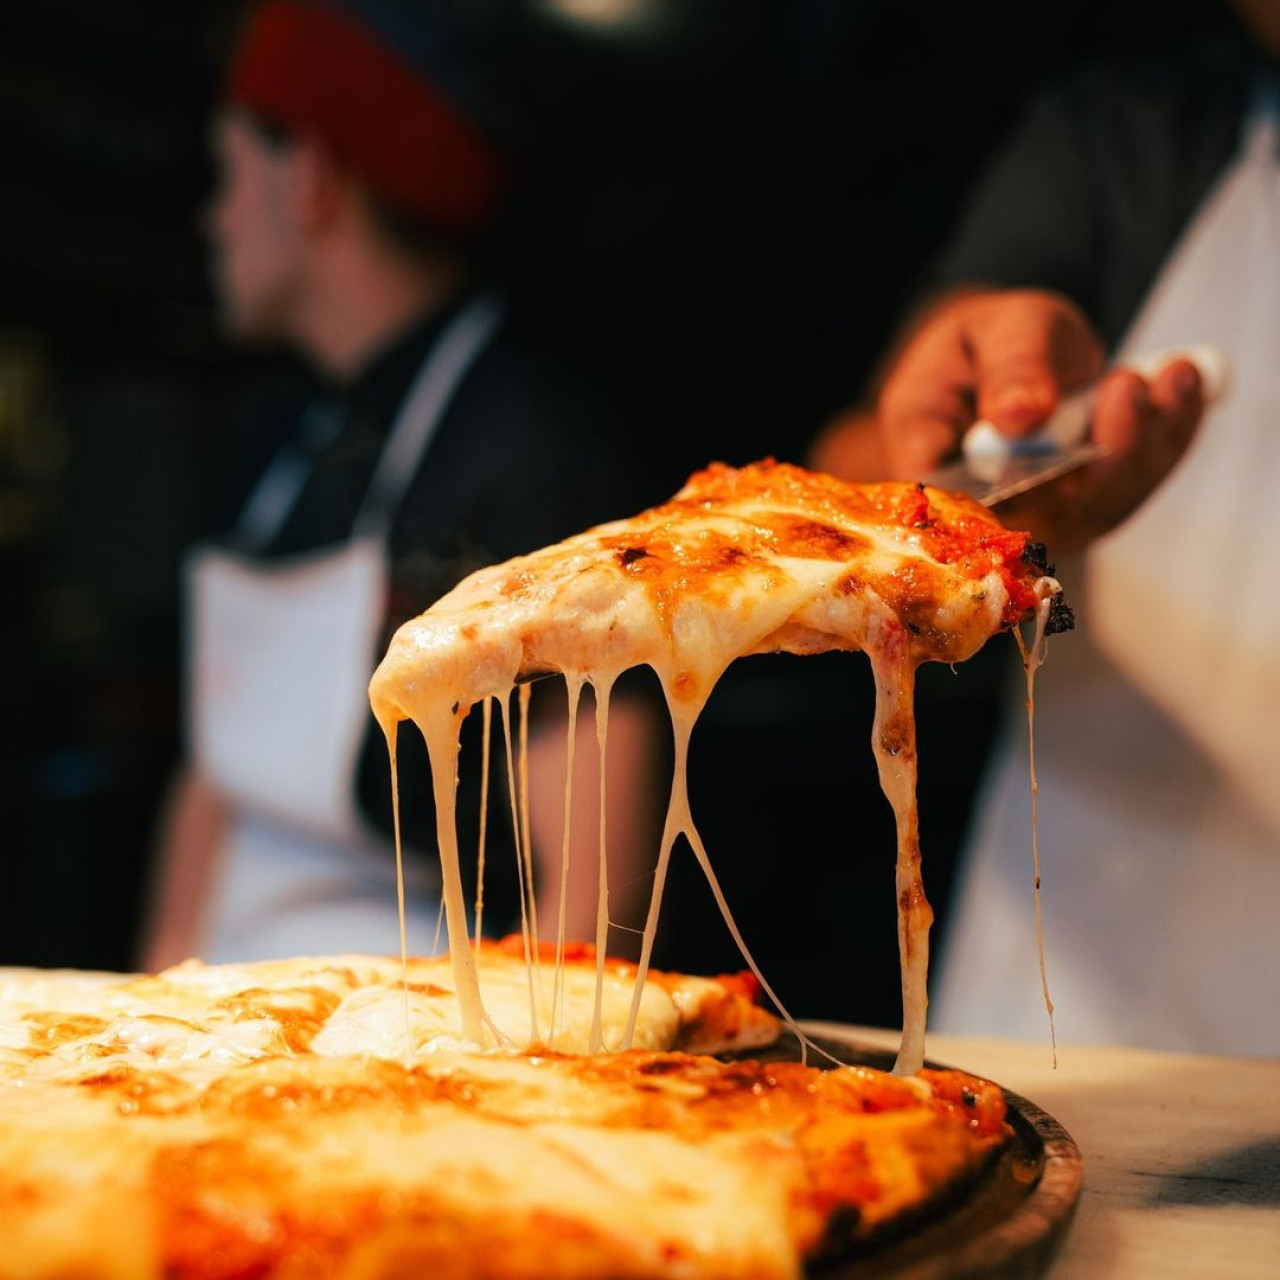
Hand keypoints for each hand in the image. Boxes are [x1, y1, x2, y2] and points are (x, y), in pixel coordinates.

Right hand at [874, 288, 1204, 550]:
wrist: (996, 363)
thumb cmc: (978, 347)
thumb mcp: (988, 331)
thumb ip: (1007, 365)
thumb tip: (1022, 414)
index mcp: (928, 471)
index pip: (969, 509)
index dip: (1029, 483)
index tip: (1082, 428)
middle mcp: (981, 515)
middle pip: (1049, 517)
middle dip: (1111, 454)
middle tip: (1133, 383)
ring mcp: (1036, 522)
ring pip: (1100, 507)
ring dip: (1150, 441)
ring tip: (1172, 373)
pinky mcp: (1082, 514)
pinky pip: (1130, 491)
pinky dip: (1165, 438)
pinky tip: (1178, 387)